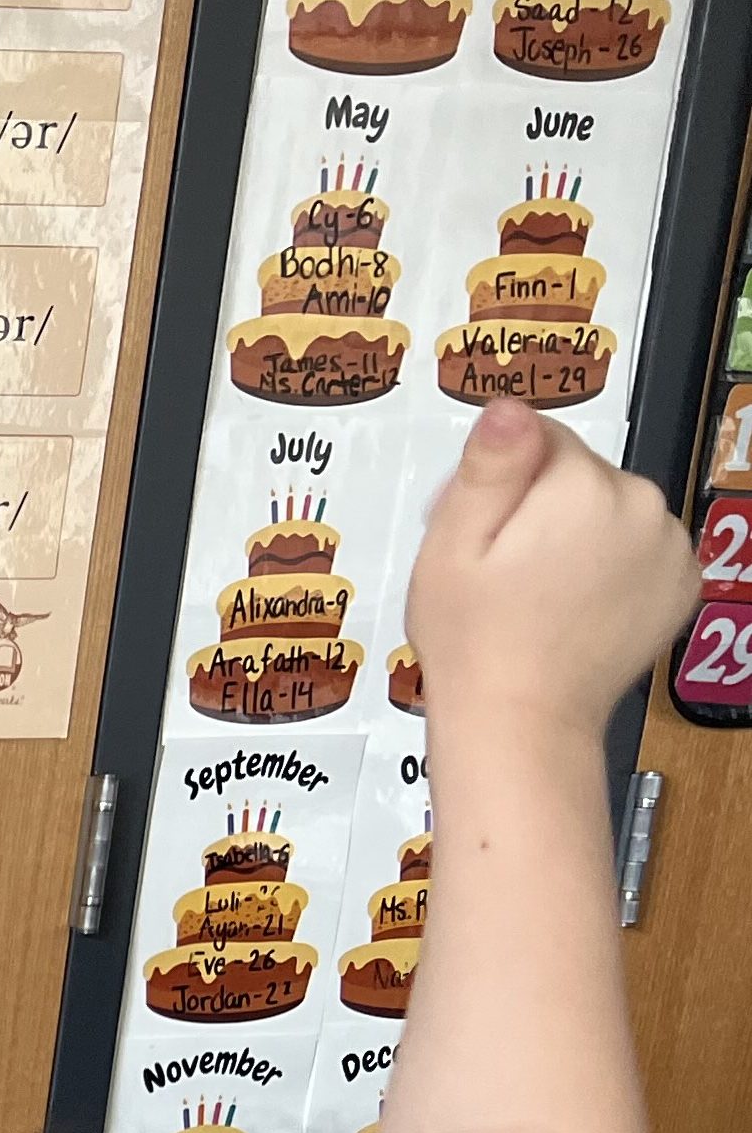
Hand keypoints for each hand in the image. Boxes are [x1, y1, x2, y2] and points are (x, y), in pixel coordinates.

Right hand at [407, 402, 697, 732]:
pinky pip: (642, 549)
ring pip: (613, 510)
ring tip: (540, 595)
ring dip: (581, 538)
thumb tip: (510, 407)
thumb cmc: (475, 644)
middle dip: (541, 509)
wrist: (522, 724)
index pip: (539, 438)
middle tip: (503, 572)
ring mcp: (669, 546)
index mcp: (580, 485)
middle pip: (580, 475)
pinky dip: (615, 569)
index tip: (478, 533)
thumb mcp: (450, 546)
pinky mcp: (681, 583)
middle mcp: (640, 503)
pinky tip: (578, 606)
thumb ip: (487, 466)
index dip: (498, 483)